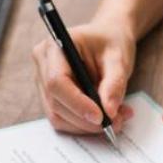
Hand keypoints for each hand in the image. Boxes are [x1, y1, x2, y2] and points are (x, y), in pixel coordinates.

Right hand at [30, 17, 136, 135]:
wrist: (108, 38)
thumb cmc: (111, 42)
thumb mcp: (119, 58)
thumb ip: (114, 83)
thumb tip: (109, 111)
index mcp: (55, 46)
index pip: (57, 81)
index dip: (77, 103)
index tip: (101, 116)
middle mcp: (43, 63)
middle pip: (55, 101)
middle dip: (85, 119)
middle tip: (116, 122)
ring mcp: (43, 81)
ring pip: (57, 115)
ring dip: (86, 125)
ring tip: (116, 119)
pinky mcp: (50, 95)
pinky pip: (62, 118)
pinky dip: (83, 124)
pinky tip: (104, 118)